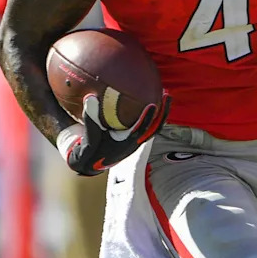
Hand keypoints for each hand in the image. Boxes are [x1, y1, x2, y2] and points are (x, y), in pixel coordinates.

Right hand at [56, 92, 171, 176]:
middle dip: (162, 112)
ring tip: (164, 95)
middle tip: (166, 95)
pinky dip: (152, 114)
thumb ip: (90, 118)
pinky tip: (152, 100)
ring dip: (161, 112)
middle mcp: (135, 142)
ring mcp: (137, 140)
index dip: (147, 118)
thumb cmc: (91, 149)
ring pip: (154, 126)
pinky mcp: (136, 137)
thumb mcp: (89, 135)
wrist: (92, 162)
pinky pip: (148, 125)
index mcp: (126, 144)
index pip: (141, 130)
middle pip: (154, 127)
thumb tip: (90, 97)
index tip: (153, 104)